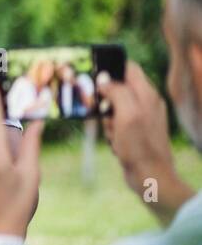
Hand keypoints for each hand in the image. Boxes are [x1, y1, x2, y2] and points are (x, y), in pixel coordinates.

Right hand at [98, 61, 177, 197]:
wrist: (150, 177)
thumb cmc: (140, 146)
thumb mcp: (126, 114)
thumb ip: (117, 91)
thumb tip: (104, 80)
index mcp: (147, 94)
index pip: (129, 68)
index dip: (111, 68)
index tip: (94, 75)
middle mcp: (146, 103)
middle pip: (117, 88)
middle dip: (105, 100)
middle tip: (104, 113)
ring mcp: (141, 118)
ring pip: (113, 107)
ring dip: (106, 119)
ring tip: (112, 132)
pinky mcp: (135, 132)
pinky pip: (115, 123)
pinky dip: (111, 131)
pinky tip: (115, 142)